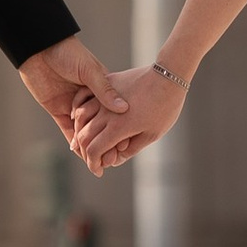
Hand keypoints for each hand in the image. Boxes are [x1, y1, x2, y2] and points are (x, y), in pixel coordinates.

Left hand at [17, 36, 121, 169]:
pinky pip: (68, 130)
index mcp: (101, 86)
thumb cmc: (67, 52)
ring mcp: (73, 106)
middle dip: (108, 142)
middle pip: (101, 125)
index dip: (121, 128)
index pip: (114, 112)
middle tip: (113, 159)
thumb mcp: (88, 70)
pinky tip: (81, 156)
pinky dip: (74, 143)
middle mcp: (89, 99)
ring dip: (91, 146)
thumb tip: (124, 109)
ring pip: (86, 131)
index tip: (127, 144)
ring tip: (99, 162)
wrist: (39, 47)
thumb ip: (104, 90)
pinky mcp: (57, 110)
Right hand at [71, 62, 186, 172]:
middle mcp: (107, 112)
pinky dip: (78, 109)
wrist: (169, 76)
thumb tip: (115, 161)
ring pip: (80, 118)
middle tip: (92, 160)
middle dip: (84, 152)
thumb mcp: (152, 134)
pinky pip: (85, 97)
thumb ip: (131, 149)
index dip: (93, 164)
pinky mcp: (107, 83)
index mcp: (118, 127)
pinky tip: (78, 117)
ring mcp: (105, 97)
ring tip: (82, 141)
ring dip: (78, 132)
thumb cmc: (165, 107)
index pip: (94, 150)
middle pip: (84, 136)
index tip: (98, 171)